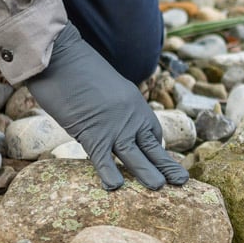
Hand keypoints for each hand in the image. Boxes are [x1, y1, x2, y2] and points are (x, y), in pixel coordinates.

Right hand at [26, 23, 188, 190]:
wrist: (61, 54)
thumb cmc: (75, 67)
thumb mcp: (104, 87)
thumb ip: (111, 106)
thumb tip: (103, 115)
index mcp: (135, 104)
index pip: (152, 133)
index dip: (155, 150)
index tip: (160, 163)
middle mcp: (130, 116)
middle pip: (151, 146)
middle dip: (166, 165)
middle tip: (182, 181)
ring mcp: (113, 125)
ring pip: (135, 156)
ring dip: (148, 173)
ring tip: (160, 188)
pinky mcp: (92, 131)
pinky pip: (104, 157)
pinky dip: (109, 172)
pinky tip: (115, 187)